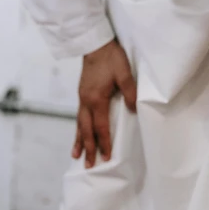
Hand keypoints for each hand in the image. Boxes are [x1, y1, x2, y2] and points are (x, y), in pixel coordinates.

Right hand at [72, 39, 136, 167]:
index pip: (101, 127)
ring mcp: (82, 97)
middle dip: (87, 148)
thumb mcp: (124, 74)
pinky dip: (79, 128)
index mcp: (96, 99)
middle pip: (86, 130)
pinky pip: (79, 116)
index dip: (104, 143)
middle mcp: (86, 101)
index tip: (106, 158)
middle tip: (88, 166)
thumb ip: (130, 92)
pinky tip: (80, 132)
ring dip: (79, 140)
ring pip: (79, 124)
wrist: (95, 43)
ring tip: (75, 155)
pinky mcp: (82, 93)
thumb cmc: (111, 57)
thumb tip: (133, 111)